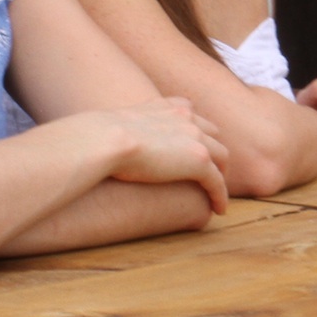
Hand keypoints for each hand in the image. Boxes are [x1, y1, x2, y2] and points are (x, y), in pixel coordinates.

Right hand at [91, 98, 229, 215]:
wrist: (105, 140)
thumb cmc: (96, 137)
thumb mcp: (110, 124)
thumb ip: (117, 127)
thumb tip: (96, 138)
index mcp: (166, 106)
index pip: (189, 112)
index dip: (193, 129)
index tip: (190, 143)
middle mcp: (186, 118)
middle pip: (211, 133)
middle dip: (212, 149)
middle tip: (208, 169)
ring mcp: (196, 139)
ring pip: (221, 157)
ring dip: (221, 174)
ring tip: (217, 192)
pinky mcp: (199, 162)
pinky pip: (217, 182)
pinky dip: (220, 196)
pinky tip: (219, 210)